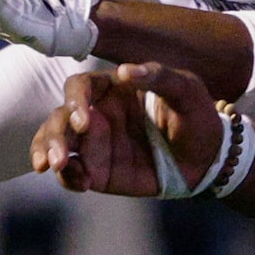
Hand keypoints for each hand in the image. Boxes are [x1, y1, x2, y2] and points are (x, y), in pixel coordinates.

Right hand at [30, 63, 220, 197]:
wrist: (208, 160)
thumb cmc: (198, 118)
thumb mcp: (187, 91)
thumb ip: (159, 77)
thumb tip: (125, 70)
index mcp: (113, 90)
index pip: (79, 87)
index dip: (74, 101)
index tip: (84, 120)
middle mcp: (96, 115)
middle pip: (58, 118)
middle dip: (53, 137)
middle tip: (59, 158)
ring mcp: (93, 144)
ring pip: (54, 144)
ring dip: (47, 154)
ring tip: (54, 168)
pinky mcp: (95, 170)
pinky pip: (70, 173)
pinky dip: (68, 178)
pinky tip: (81, 184)